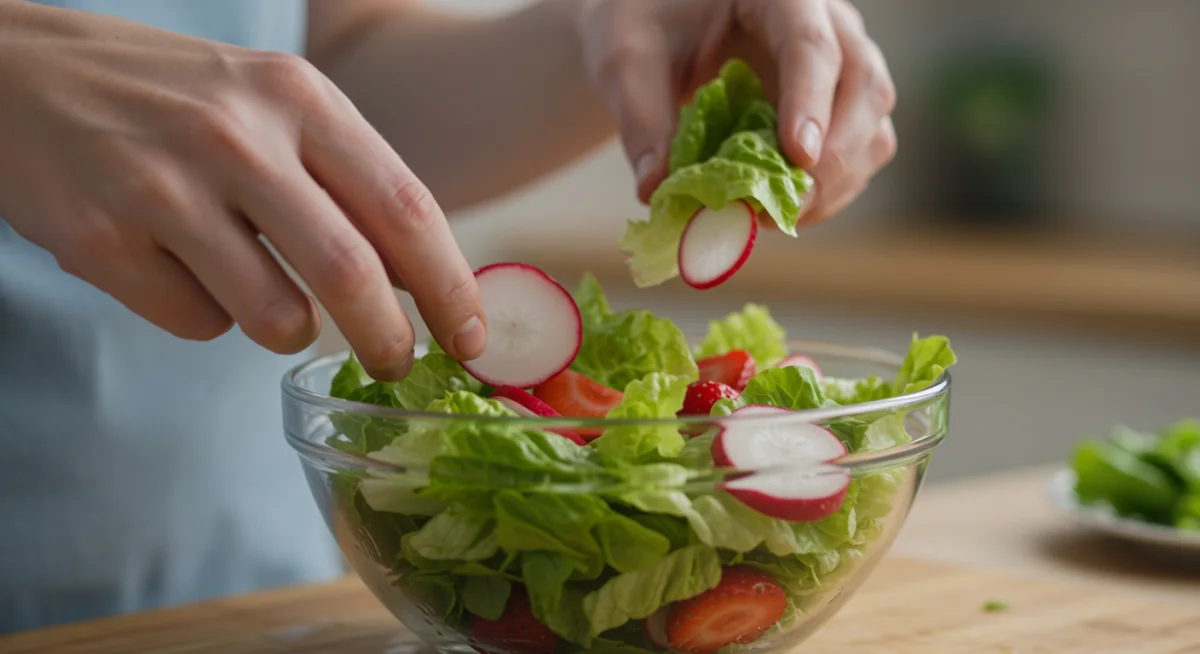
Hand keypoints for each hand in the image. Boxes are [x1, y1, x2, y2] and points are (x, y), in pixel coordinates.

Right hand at [0, 2, 486, 379]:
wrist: (17, 72)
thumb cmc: (170, 99)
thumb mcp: (270, 103)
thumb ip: (345, 178)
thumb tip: (419, 277)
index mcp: (297, 97)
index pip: (406, 207)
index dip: (450, 285)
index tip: (472, 337)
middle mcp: (236, 137)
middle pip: (351, 274)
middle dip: (391, 340)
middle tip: (399, 365)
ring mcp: (164, 188)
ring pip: (275, 316)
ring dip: (286, 329)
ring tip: (260, 293)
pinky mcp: (102, 241)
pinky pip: (196, 325)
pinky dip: (205, 317)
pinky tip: (175, 268)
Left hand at [578, 0, 895, 225]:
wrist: (659, 30)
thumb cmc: (645, 28)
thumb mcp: (626, 62)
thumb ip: (640, 119)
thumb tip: (656, 188)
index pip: (810, 41)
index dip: (809, 99)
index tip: (798, 156)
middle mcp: (827, 22)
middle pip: (862, 85)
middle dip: (832, 157)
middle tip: (784, 209)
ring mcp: (844, 64)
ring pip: (873, 125)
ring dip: (837, 183)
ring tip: (776, 218)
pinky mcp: (843, 107)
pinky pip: (861, 152)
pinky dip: (832, 191)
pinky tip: (784, 212)